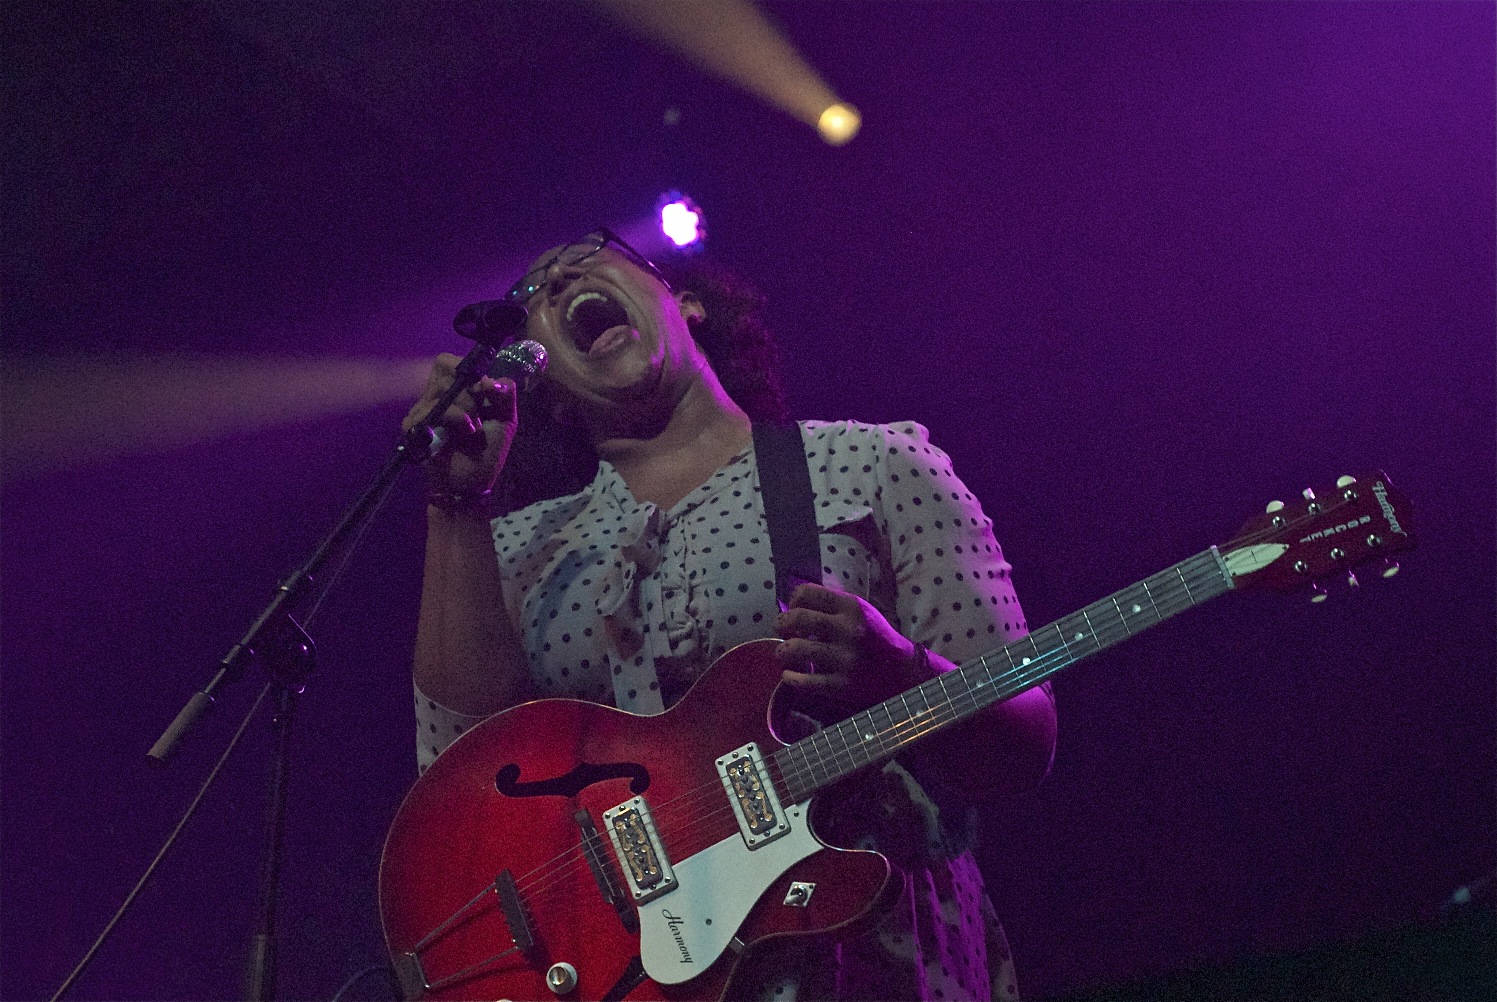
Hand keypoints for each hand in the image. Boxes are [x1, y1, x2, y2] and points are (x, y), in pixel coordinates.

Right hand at [402, 353, 518, 497]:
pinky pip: (428, 411)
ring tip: (470, 430)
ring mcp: (422, 410)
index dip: (463, 368)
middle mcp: (436, 396)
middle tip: (477, 413)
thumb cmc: (488, 450)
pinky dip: (450, 421)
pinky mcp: (413, 427)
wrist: (472, 482)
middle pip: (444, 371)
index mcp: (456, 390)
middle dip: (469, 393)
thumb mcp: (506, 419)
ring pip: (440, 391)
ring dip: (463, 411)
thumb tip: (488, 379)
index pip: (446, 362)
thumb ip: (505, 393)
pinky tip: (455, 436)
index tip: (480, 389)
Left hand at [775, 584, 929, 717]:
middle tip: (781, 630)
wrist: (902, 672)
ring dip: (782, 651)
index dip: (793, 600)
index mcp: (851, 607)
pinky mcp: (841, 685)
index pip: (806, 593)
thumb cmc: (874, 638)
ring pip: (796, 649)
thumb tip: (792, 603)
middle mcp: (848, 630)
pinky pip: (803, 681)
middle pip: (797, 618)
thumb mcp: (860, 612)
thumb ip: (831, 605)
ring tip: (783, 653)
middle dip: (781, 623)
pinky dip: (790, 677)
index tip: (793, 609)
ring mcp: (844, 658)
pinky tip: (790, 675)